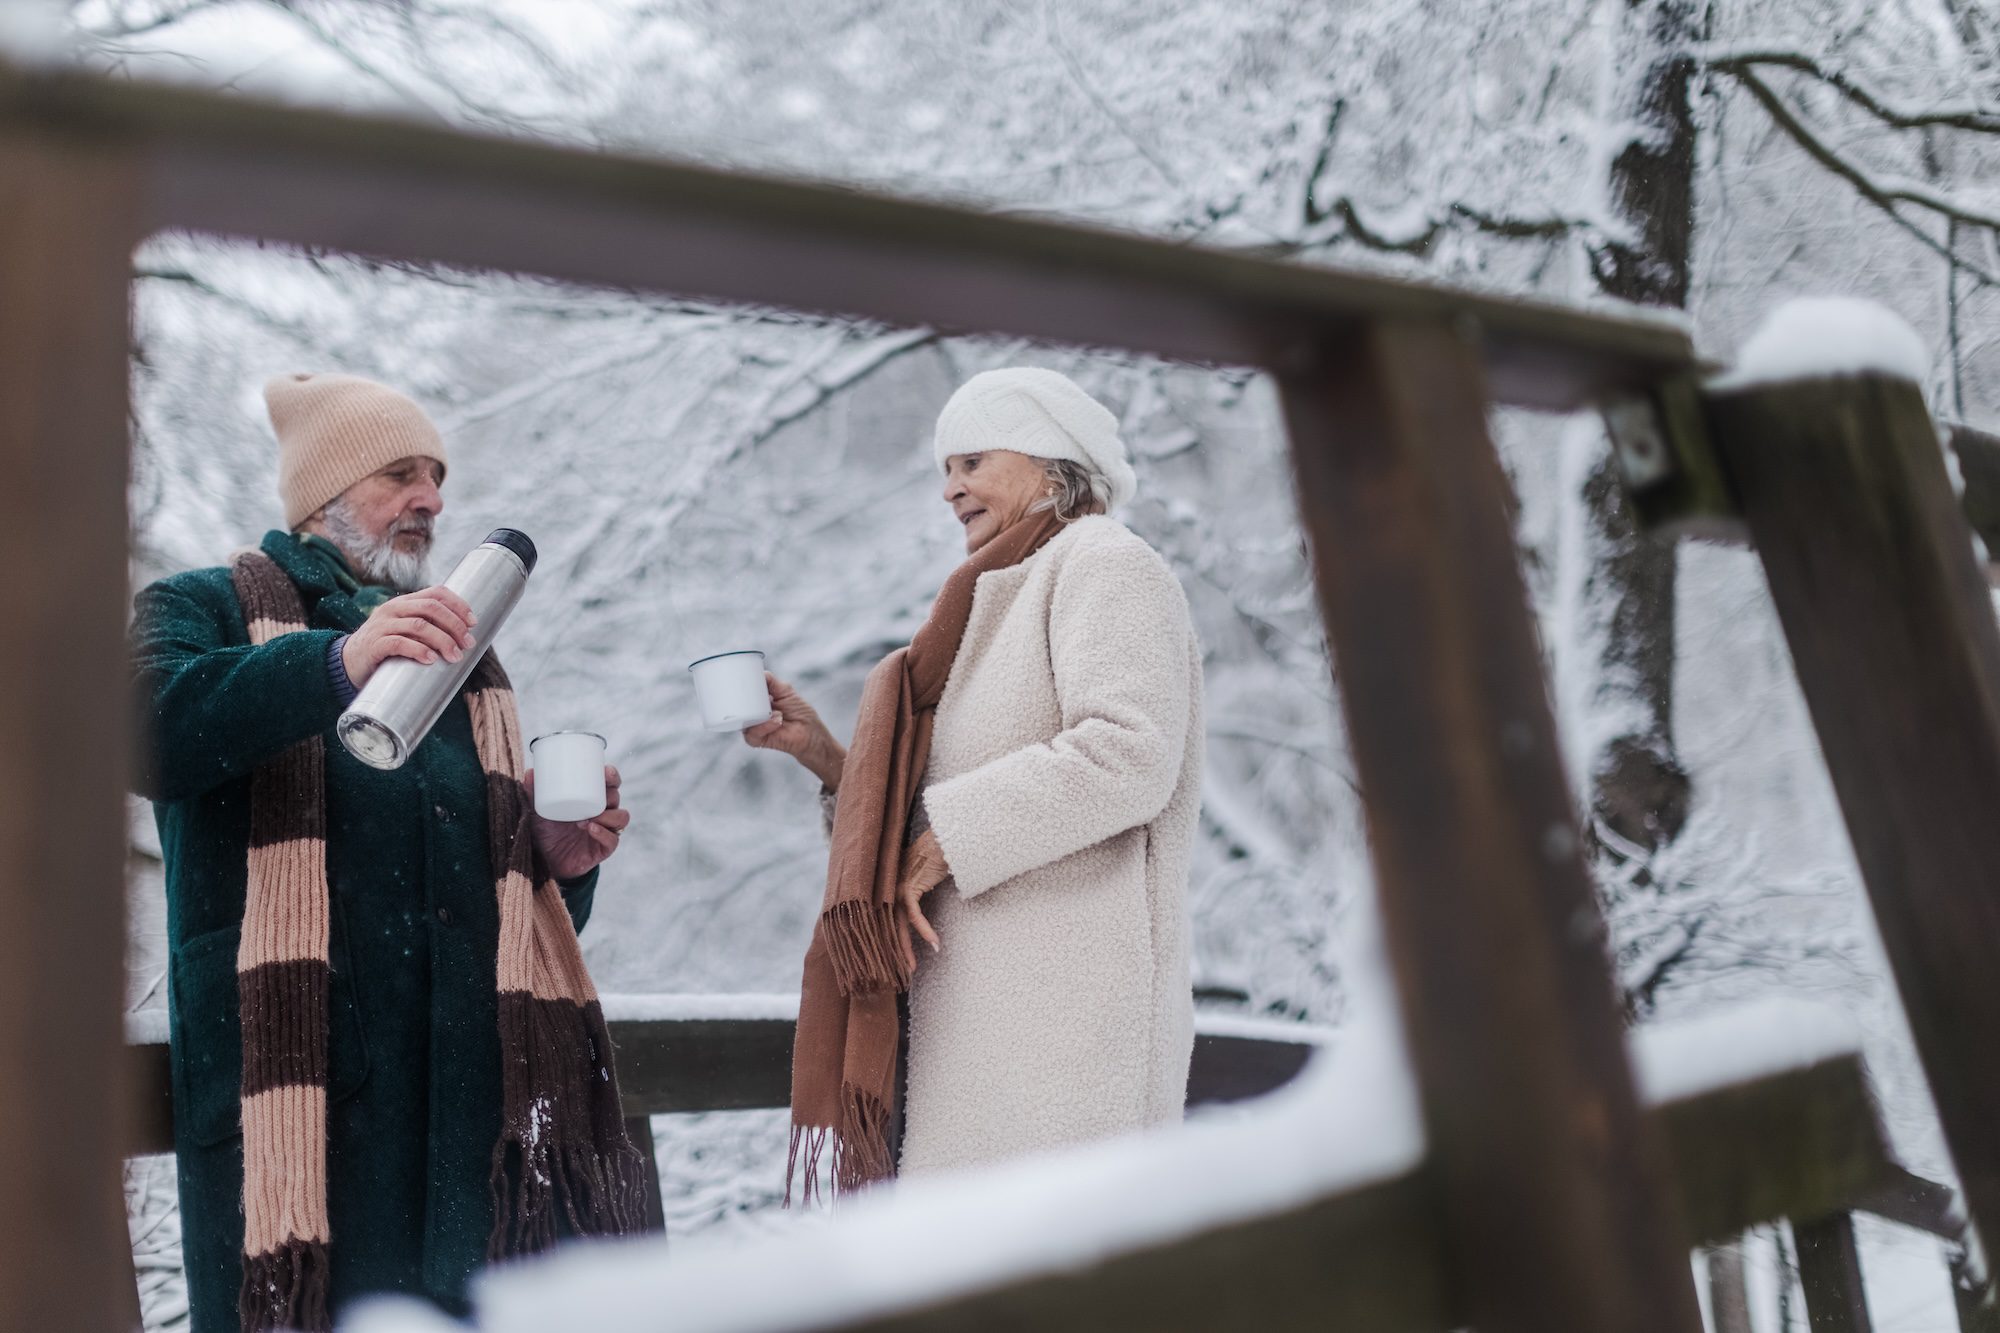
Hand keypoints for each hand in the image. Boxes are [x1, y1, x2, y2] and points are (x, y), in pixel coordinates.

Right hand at [341, 586, 477, 688]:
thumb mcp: (406, 631)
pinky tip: (431, 659)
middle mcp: (393, 609)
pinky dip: (418, 650)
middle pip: (431, 608)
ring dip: (442, 640)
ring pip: (418, 625)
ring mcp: (382, 625)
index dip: (458, 605)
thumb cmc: (386, 648)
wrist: (348, 662)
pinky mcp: (374, 644)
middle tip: (468, 643)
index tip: (473, 623)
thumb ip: (427, 629)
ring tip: (455, 656)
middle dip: (454, 625)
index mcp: (404, 602)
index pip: (436, 593)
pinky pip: (398, 643)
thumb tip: (464, 638)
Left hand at [527, 765, 630, 880]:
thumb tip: (530, 772)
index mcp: (590, 800)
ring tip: (588, 817)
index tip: (605, 771)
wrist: (544, 861)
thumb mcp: (537, 811)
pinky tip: (591, 828)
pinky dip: (603, 833)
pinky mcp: (604, 849)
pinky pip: (612, 840)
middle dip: (612, 793)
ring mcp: (605, 831)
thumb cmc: (545, 832)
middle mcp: (602, 813)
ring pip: (621, 817)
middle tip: (600, 791)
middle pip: (616, 798)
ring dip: (608, 815)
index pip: (609, 785)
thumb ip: (533, 792)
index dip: (613, 777)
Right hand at [742, 672, 845, 789]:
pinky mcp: (757, 740)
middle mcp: (754, 713)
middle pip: (739, 705)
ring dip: (759, 714)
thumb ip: (772, 682)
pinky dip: (764, 727)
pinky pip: (751, 733)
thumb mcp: (786, 691)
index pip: (744, 693)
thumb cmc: (800, 712)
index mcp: (759, 701)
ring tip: (777, 712)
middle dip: (745, 700)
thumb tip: (760, 673)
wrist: (810, 734)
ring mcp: (754, 726)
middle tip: (758, 696)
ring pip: (743, 719)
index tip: (744, 680)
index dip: (742, 688)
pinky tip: (777, 721)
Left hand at [896, 828, 949, 974]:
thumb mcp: (922, 876)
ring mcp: (897, 886)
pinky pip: (914, 914)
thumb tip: (919, 904)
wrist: (946, 836)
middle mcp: (888, 887)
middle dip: (891, 953)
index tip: (891, 961)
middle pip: (884, 927)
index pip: (882, 920)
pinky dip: (925, 930)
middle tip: (896, 974)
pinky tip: (934, 944)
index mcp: (888, 887)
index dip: (885, 942)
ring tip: (912, 968)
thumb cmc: (938, 855)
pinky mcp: (910, 885)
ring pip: (896, 925)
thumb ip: (917, 889)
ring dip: (905, 949)